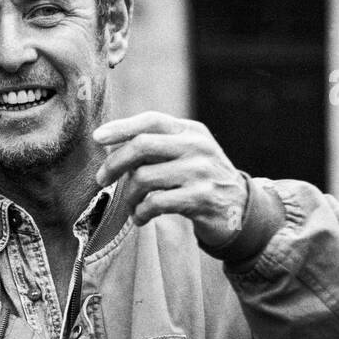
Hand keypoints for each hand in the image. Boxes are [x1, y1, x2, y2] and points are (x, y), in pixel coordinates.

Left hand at [94, 112, 247, 246]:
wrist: (241, 209)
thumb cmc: (202, 180)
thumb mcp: (188, 154)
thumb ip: (158, 146)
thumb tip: (112, 146)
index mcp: (191, 131)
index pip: (151, 120)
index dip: (121, 127)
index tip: (97, 137)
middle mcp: (197, 146)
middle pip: (142, 146)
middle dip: (114, 163)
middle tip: (101, 179)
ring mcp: (201, 171)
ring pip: (144, 178)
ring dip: (128, 196)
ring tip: (130, 206)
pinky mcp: (201, 198)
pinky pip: (155, 203)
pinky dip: (141, 213)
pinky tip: (141, 218)